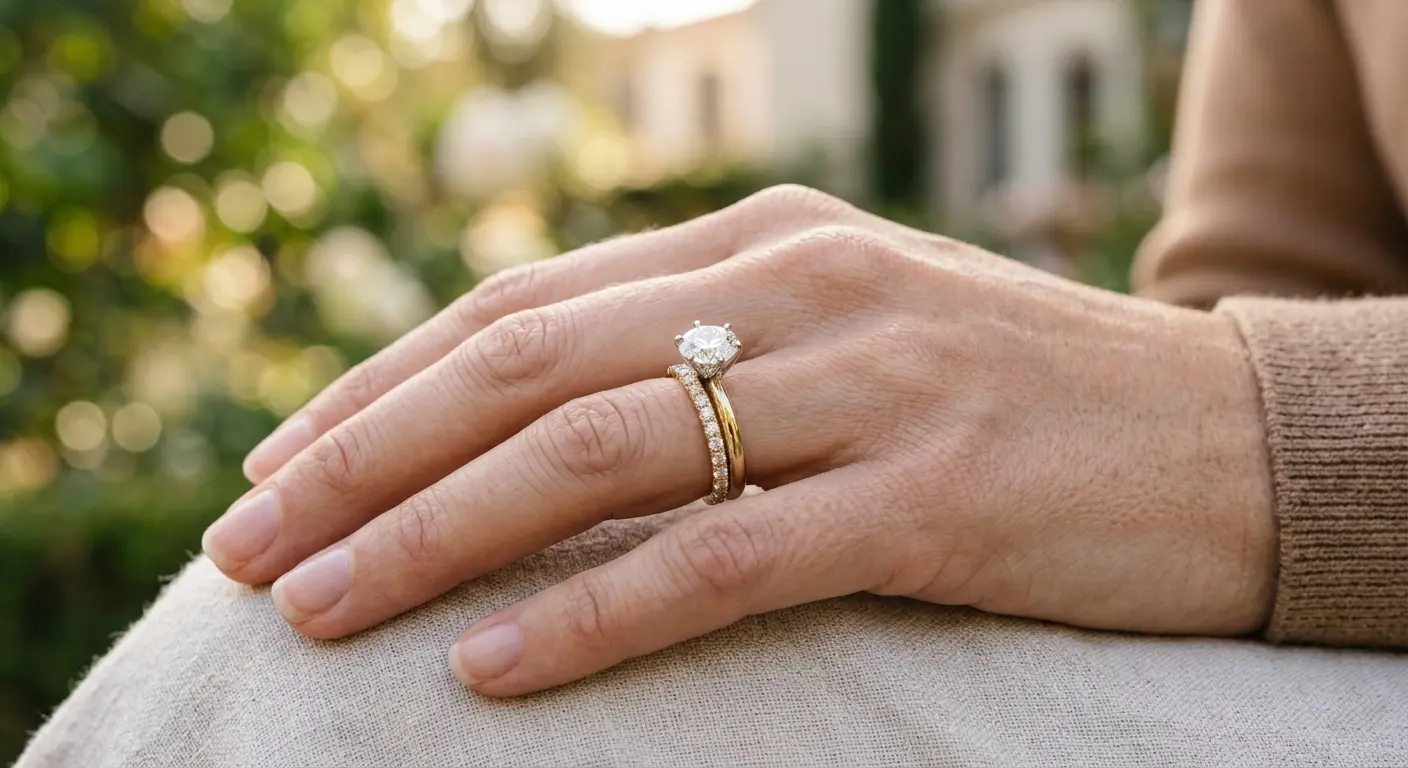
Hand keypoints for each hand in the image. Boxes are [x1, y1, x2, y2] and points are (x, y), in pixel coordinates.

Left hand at [202, 185, 1276, 695]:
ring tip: (317, 606)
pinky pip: (720, 558)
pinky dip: (590, 616)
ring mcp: (866, 387)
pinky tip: (489, 669)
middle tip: (244, 543)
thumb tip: (541, 418)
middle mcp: (798, 289)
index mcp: (765, 240)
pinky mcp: (931, 497)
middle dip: (361, 455)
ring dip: (434, 533)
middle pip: (525, 366)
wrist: (1228, 439)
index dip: (383, 383)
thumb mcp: (846, 334)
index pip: (523, 304)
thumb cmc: (1019, 393)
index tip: (282, 461)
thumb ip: (705, 347)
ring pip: (597, 454)